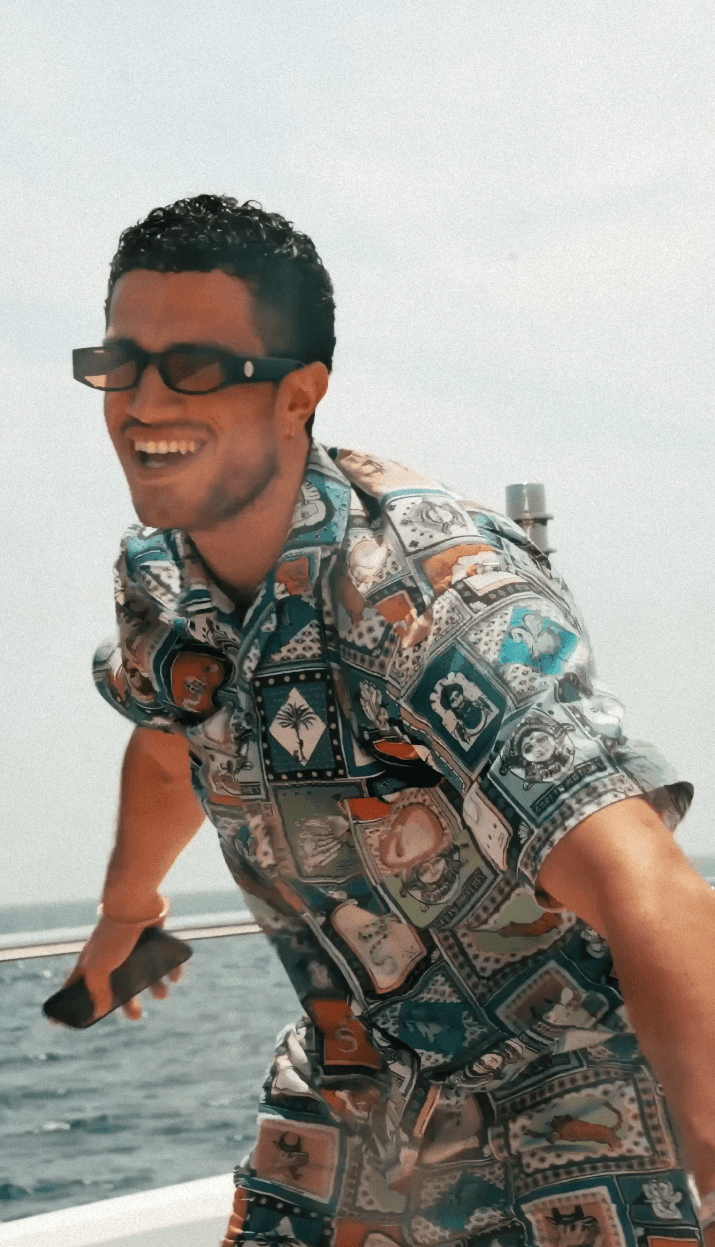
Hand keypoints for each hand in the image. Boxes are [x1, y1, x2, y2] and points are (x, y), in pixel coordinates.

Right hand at [61, 913, 182, 1021]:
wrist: (136, 902)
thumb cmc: (114, 934)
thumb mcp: (99, 966)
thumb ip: (97, 990)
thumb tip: (99, 1011)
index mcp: (93, 962)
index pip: (75, 986)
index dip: (69, 1002)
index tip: (59, 1022)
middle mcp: (112, 957)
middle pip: (118, 988)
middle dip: (127, 1005)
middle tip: (136, 1016)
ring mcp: (133, 947)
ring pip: (144, 974)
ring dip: (155, 988)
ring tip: (163, 993)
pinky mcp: (153, 938)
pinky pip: (164, 958)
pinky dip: (172, 969)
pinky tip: (175, 976)